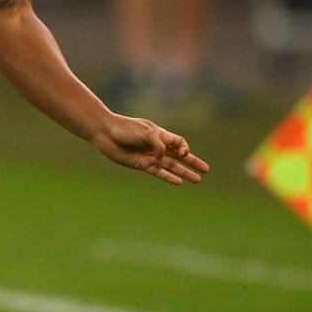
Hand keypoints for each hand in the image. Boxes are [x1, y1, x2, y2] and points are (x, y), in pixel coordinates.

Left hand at [91, 115, 208, 185]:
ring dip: (184, 172)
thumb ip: (159, 147)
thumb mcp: (147, 134)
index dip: (184, 148)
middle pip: (179, 155)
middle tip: (206, 170)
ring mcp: (149, 156)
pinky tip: (178, 182)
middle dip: (193, 162)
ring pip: (171, 166)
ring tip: (198, 180)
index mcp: (160, 134)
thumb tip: (163, 161)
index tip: (182, 152)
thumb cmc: (125, 129)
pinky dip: (168, 177)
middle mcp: (156, 146)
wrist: (106, 132)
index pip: (179, 142)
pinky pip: (158, 172)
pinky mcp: (141, 164)